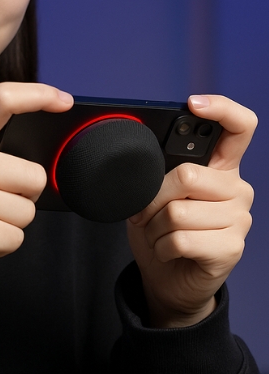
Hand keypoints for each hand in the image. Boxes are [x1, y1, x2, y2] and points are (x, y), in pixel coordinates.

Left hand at [127, 95, 256, 327]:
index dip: (221, 109)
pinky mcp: (232, 247)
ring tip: (159, 234)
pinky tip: (168, 250)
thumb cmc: (161, 228)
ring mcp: (238, 218)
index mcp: (219, 167)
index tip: (194, 103)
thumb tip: (139, 156)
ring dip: (154, 228)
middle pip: (187, 175)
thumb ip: (158, 171)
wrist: (168, 276)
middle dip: (152, 198)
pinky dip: (161, 247)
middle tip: (146, 213)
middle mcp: (235, 187)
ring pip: (178, 211)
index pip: (238, 127)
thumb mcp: (155, 193)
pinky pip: (180, 239)